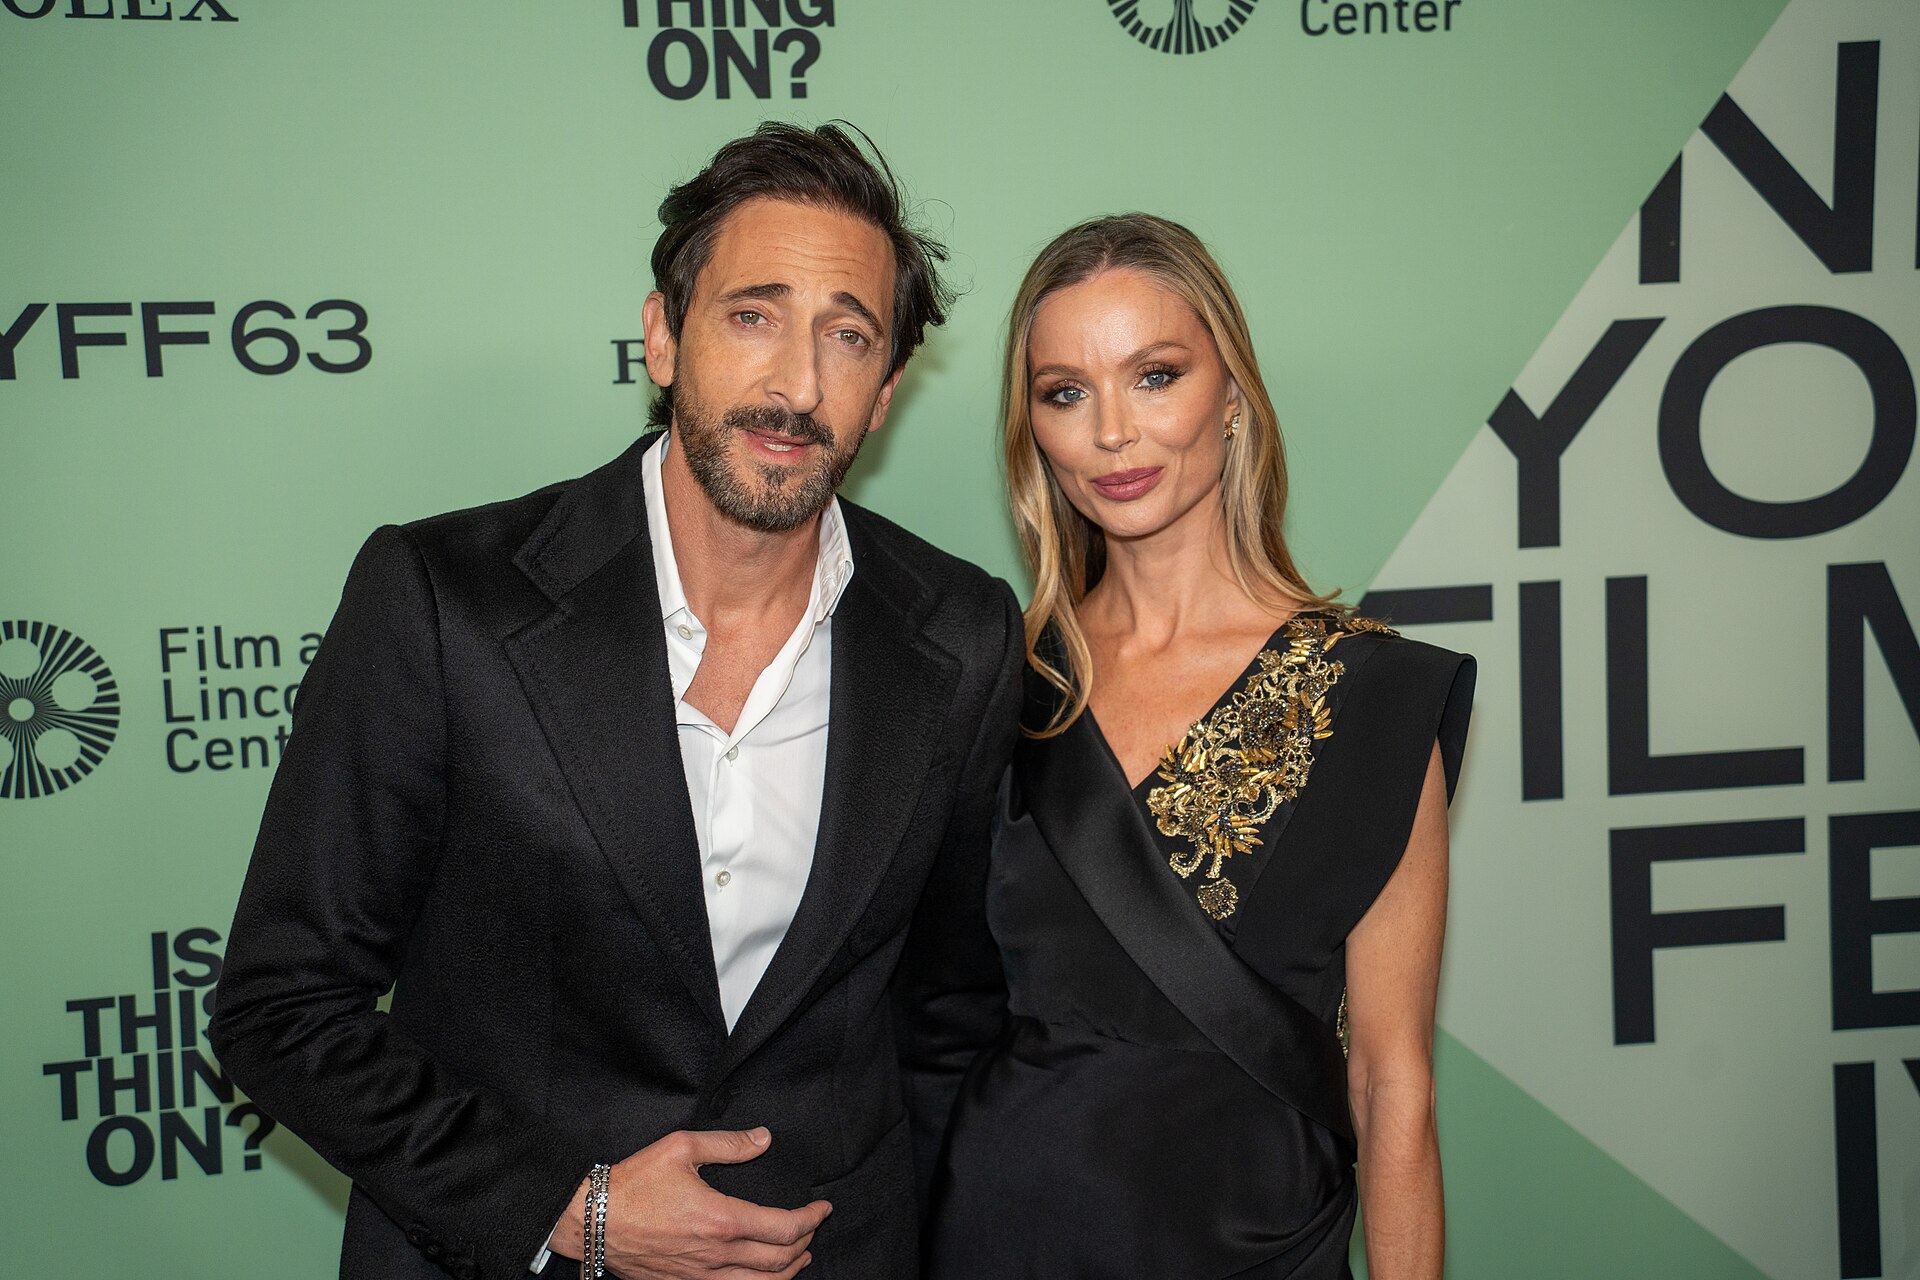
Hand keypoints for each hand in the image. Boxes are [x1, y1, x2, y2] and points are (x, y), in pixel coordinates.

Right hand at [551, 1127, 829, 1278]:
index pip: (785, 1228)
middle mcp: (716, 1255)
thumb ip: (728, 1144)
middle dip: (805, 1243)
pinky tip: (760, 1278)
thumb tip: (764, 1139)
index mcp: (721, 1219)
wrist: (591, 1221)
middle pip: (780, 1261)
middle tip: (813, 1227)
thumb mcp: (680, 1147)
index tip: (823, 1208)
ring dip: (788, 1272)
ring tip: (799, 1258)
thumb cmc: (633, 1183)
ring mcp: (699, 1277)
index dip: (811, 1219)